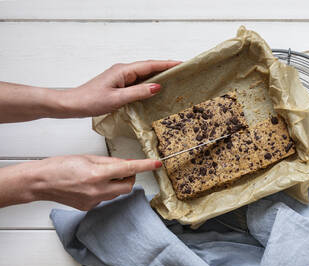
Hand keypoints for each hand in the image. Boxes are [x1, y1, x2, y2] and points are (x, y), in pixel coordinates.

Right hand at [0, 155, 162, 210]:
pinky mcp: (89, 207)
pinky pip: (106, 198)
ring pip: (117, 193)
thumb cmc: (60, 166)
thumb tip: (126, 163)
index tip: (156, 164)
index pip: (128, 169)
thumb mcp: (88, 158)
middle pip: (128, 186)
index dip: (145, 166)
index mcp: (97, 174)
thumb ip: (110, 162)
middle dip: (129, 177)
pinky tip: (90, 185)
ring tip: (100, 175)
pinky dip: (104, 190)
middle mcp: (97, 190)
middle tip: (121, 169)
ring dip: (116, 183)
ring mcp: (94, 201)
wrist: (41, 182)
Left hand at [62, 60, 180, 116]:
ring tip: (173, 79)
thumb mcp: (117, 99)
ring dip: (158, 76)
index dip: (166, 64)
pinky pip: (138, 82)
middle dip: (165, 68)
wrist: (73, 104)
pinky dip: (149, 84)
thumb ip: (138, 92)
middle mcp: (123, 71)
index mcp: (123, 71)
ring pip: (144, 75)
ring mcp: (121, 77)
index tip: (180, 63)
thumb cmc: (91, 100)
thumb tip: (157, 87)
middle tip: (181, 71)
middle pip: (148, 67)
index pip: (149, 65)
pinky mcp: (119, 84)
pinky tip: (155, 90)